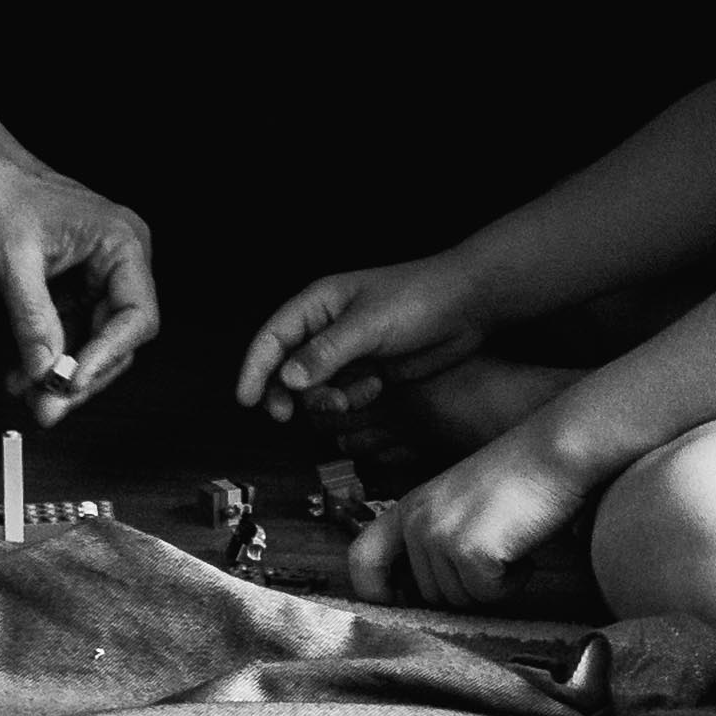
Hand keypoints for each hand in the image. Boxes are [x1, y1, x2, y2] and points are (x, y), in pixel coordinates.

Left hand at [0, 143, 161, 422]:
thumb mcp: (12, 259)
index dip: (108, 355)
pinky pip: (68, 331)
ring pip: (92, 340)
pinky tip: (23, 376)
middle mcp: (116, 259)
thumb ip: (33, 319)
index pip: (137, 315)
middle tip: (51, 406)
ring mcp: (92, 273)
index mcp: (121, 242)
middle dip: (84, 374)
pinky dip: (47, 357)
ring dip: (62, 372)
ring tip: (31, 398)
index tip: (73, 382)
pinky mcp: (67, 285)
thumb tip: (46, 371)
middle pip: (118, 336)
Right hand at [238, 255, 495, 422]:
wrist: (467, 307)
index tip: (247, 400)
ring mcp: (348, 351)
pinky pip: (344, 395)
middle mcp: (327, 328)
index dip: (255, 369)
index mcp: (318, 304)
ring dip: (329, 399)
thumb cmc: (419, 300)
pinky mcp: (369, 370)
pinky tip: (378, 390)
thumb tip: (288, 379)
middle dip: (292, 393)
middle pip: (288, 369)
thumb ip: (327, 352)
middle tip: (290, 415)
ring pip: (316, 388)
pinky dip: (354, 400)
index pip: (272, 338)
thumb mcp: (369, 324)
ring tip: (360, 394)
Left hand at [347, 427, 606, 611]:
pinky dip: (514, 582)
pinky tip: (523, 548)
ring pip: (461, 600)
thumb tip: (426, 592)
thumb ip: (435, 537)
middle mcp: (417, 522)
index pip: (361, 560)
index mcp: (409, 507)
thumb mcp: (458, 502)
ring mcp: (441, 536)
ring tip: (511, 540)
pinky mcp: (472, 551)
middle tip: (496, 549)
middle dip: (467, 586)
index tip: (404, 602)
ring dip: (493, 583)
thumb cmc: (519, 476)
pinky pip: (489, 596)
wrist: (557, 450)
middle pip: (430, 595)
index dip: (376, 592)